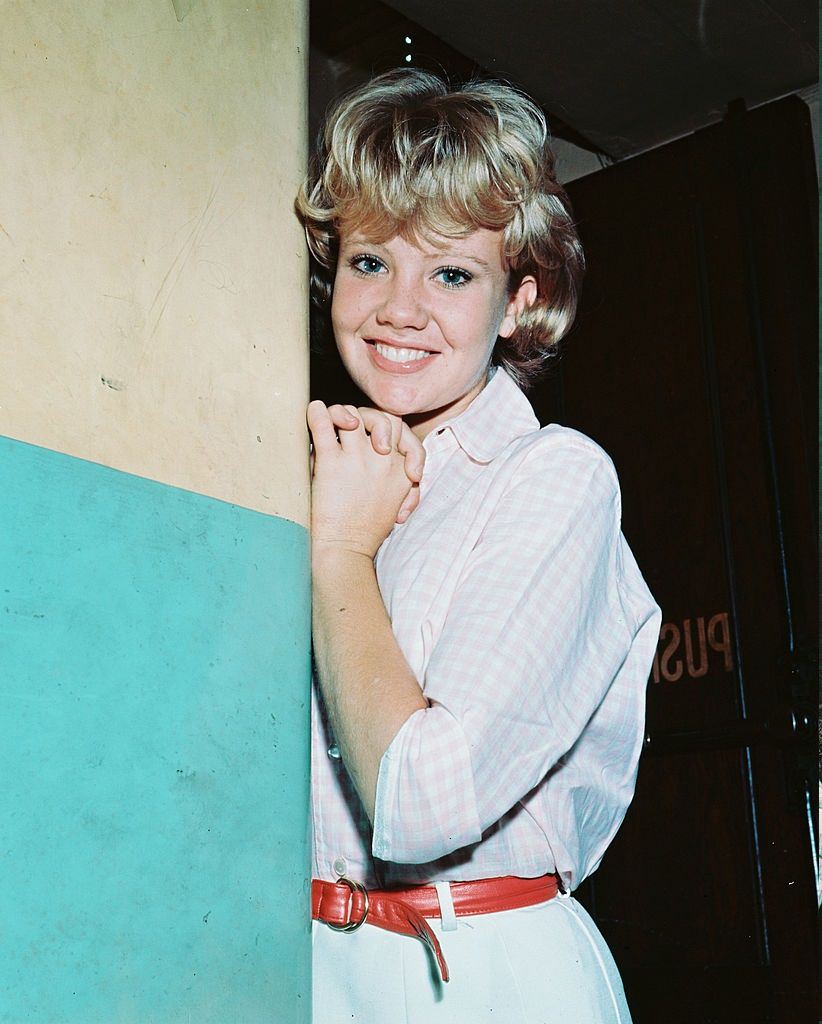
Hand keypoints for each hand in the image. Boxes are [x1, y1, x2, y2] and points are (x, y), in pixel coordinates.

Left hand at [324, 404, 424, 523]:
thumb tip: (384, 454)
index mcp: (401, 471)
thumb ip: (392, 476)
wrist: (345, 550)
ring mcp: (357, 459)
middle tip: (357, 427)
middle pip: (384, 418)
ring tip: (335, 418)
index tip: (381, 445)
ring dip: (343, 412)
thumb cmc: (367, 531)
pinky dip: (317, 413)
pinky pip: (323, 426)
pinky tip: (313, 409)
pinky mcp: (331, 463)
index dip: (394, 432)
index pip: (404, 433)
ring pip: (354, 415)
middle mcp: (384, 460)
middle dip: (372, 417)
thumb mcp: (394, 502)